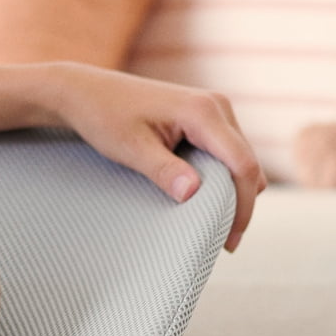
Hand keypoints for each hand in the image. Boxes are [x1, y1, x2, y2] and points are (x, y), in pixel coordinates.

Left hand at [31, 62, 265, 250]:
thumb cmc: (105, 116)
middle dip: (242, 204)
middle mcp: (217, 106)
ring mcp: (214, 109)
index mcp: (203, 111)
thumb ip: (163, 170)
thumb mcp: (131, 148)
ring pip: (241, 159)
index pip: (242, 164)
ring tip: (215, 227)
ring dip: (235, 192)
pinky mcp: (206, 117)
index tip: (230, 241)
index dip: (243, 206)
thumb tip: (192, 193)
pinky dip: (224, 178)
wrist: (87, 92)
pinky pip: (228, 152)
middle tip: (226, 244)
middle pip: (247, 163)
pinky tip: (207, 202)